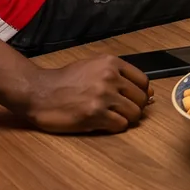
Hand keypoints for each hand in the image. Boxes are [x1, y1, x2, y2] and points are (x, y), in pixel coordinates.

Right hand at [19, 55, 150, 133]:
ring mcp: (103, 96)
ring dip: (125, 119)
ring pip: (134, 113)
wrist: (40, 92)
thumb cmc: (66, 81)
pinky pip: (120, 125)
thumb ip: (119, 75)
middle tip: (120, 111)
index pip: (143, 81)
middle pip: (141, 99)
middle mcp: (110, 77)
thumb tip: (149, 92)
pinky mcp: (95, 114)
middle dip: (134, 107)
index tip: (132, 99)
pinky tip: (102, 122)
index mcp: (111, 63)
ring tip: (111, 117)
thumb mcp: (94, 67)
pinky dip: (115, 126)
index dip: (140, 93)